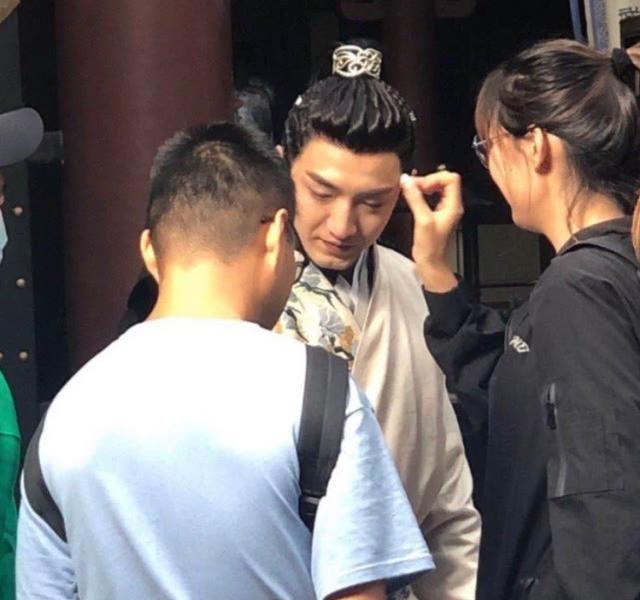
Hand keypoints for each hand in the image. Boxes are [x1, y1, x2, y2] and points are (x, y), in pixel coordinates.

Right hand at [400, 170, 463, 290]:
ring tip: (411, 190)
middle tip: (413, 186)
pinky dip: (422, 193)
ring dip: (424, 185)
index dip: (435, 178)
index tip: (421, 186)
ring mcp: (444, 209)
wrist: (431, 263)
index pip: (451, 178)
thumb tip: (406, 181)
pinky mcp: (436, 213)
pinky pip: (432, 196)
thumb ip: (415, 199)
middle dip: (428, 180)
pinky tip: (413, 197)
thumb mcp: (423, 220)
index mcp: (453, 205)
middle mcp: (452, 205)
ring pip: (438, 187)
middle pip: (444, 180)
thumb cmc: (430, 246)